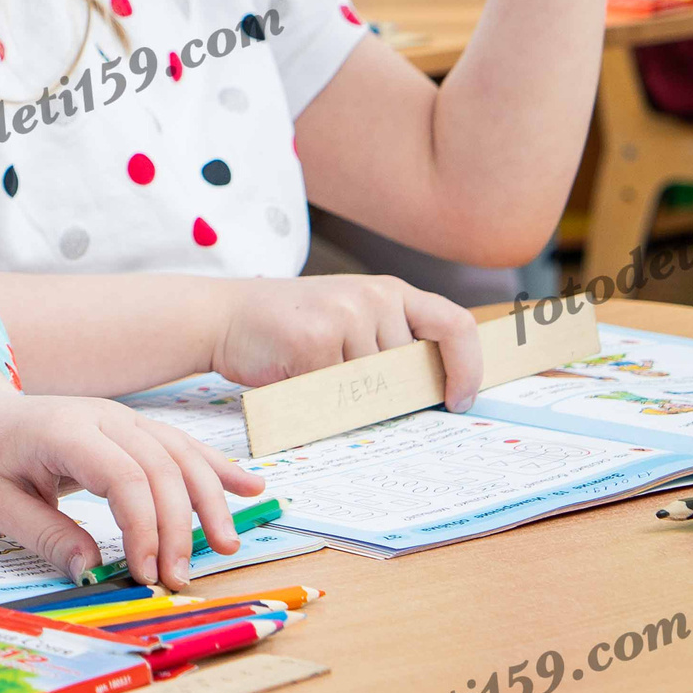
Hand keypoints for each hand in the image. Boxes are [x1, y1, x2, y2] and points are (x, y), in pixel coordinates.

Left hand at [0, 392, 263, 588]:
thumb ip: (45, 535)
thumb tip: (91, 573)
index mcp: (63, 431)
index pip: (124, 476)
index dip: (144, 527)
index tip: (144, 574)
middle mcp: (102, 418)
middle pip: (160, 468)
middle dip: (178, 527)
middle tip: (177, 580)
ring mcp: (121, 418)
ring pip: (180, 454)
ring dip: (210, 500)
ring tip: (226, 547)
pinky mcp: (132, 427)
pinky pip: (180, 445)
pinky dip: (216, 468)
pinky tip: (251, 487)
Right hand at [209, 275, 483, 411]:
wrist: (223, 316)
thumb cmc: (289, 329)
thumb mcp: (351, 321)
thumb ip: (389, 344)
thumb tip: (435, 392)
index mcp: (391, 292)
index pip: (456, 325)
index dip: (468, 369)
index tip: (457, 400)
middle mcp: (375, 297)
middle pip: (411, 369)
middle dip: (387, 391)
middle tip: (345, 383)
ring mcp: (347, 315)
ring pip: (376, 386)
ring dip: (347, 395)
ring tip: (311, 370)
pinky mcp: (318, 339)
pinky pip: (340, 392)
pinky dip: (320, 397)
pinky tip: (294, 372)